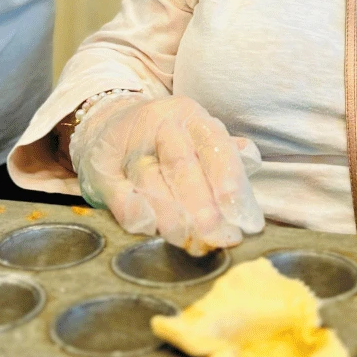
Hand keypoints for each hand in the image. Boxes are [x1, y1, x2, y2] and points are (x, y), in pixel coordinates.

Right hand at [70, 93, 264, 255]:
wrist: (110, 124)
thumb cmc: (169, 140)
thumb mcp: (199, 136)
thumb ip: (224, 153)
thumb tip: (251, 160)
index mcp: (190, 116)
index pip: (213, 144)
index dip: (228, 179)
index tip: (242, 214)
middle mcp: (160, 125)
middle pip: (181, 164)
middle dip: (200, 204)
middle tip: (215, 234)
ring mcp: (129, 146)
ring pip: (151, 181)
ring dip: (171, 215)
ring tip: (189, 239)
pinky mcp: (105, 169)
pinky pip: (121, 195)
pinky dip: (138, 214)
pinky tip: (152, 229)